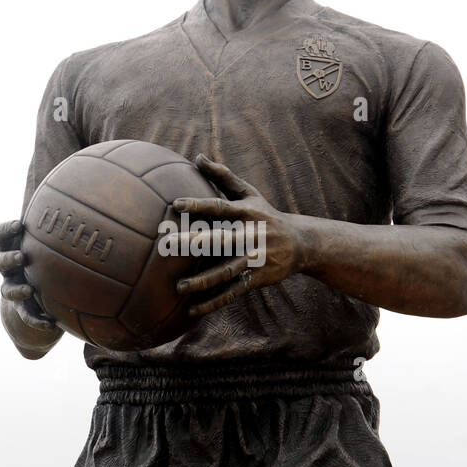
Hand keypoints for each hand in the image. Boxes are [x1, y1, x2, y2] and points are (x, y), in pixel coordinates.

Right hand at [0, 220, 63, 352]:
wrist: (43, 290)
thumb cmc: (53, 255)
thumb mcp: (59, 237)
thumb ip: (72, 218)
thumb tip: (102, 193)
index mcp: (14, 246)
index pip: (0, 235)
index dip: (6, 230)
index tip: (20, 225)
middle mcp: (10, 267)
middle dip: (8, 258)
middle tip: (22, 257)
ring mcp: (15, 288)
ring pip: (6, 290)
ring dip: (16, 290)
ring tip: (28, 290)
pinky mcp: (24, 309)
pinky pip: (27, 316)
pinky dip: (37, 319)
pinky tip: (52, 323)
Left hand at [171, 154, 305, 318]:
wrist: (300, 243)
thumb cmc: (265, 214)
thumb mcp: (249, 193)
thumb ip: (223, 176)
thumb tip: (197, 156)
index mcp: (246, 213)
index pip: (220, 207)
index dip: (199, 205)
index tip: (176, 204)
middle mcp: (250, 235)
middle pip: (220, 240)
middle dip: (194, 243)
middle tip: (166, 245)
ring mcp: (254, 259)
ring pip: (226, 271)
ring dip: (202, 281)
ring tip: (178, 287)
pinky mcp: (257, 279)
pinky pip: (232, 292)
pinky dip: (213, 302)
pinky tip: (192, 310)